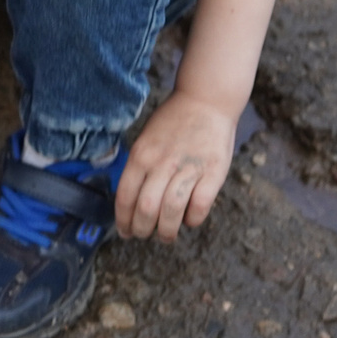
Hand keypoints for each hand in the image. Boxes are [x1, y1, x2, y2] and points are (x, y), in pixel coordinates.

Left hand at [114, 93, 239, 240]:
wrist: (205, 101)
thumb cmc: (173, 122)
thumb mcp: (146, 139)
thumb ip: (139, 166)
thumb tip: (131, 200)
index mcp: (141, 154)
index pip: (125, 196)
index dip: (123, 219)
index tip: (124, 231)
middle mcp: (161, 163)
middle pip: (146, 208)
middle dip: (142, 229)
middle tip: (144, 236)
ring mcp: (188, 168)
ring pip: (171, 211)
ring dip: (167, 231)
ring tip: (166, 236)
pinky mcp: (213, 173)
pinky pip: (199, 206)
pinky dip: (192, 219)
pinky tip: (189, 220)